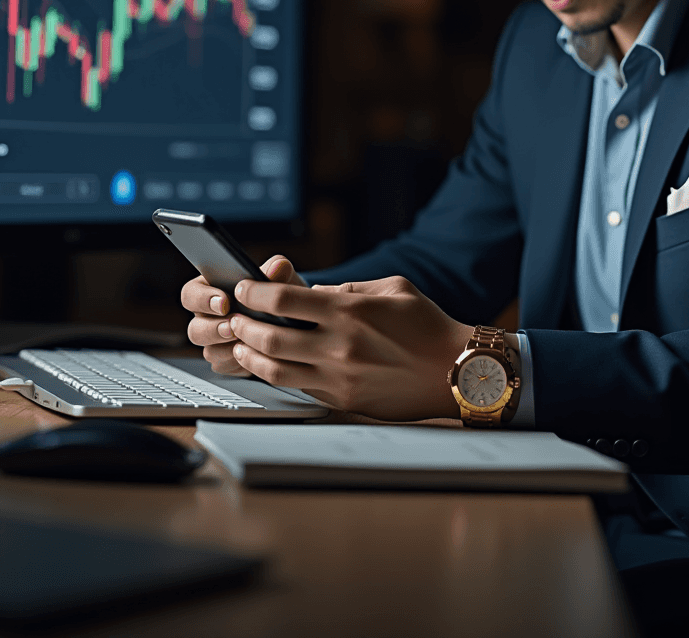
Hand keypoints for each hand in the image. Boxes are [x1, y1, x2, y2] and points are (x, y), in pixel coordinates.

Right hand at [181, 255, 304, 376]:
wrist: (292, 321)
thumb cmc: (278, 294)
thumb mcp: (280, 278)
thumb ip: (277, 270)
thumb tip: (278, 267)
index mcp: (212, 291)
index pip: (191, 293)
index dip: (202, 299)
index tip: (224, 302)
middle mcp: (208, 318)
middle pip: (194, 329)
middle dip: (213, 329)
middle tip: (233, 327)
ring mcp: (215, 342)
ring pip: (208, 351)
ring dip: (226, 348)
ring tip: (245, 340)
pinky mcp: (226, 361)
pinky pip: (224, 366)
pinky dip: (239, 362)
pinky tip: (254, 354)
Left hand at [227, 275, 473, 420]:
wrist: (454, 370)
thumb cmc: (427, 324)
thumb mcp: (392, 288)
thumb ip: (350, 290)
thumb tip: (314, 295)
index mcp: (349, 311)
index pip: (283, 300)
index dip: (254, 293)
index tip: (244, 288)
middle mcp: (339, 346)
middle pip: (269, 337)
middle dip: (242, 324)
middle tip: (233, 317)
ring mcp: (339, 377)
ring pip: (274, 369)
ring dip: (250, 355)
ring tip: (241, 344)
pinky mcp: (343, 400)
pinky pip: (299, 387)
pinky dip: (277, 375)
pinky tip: (271, 365)